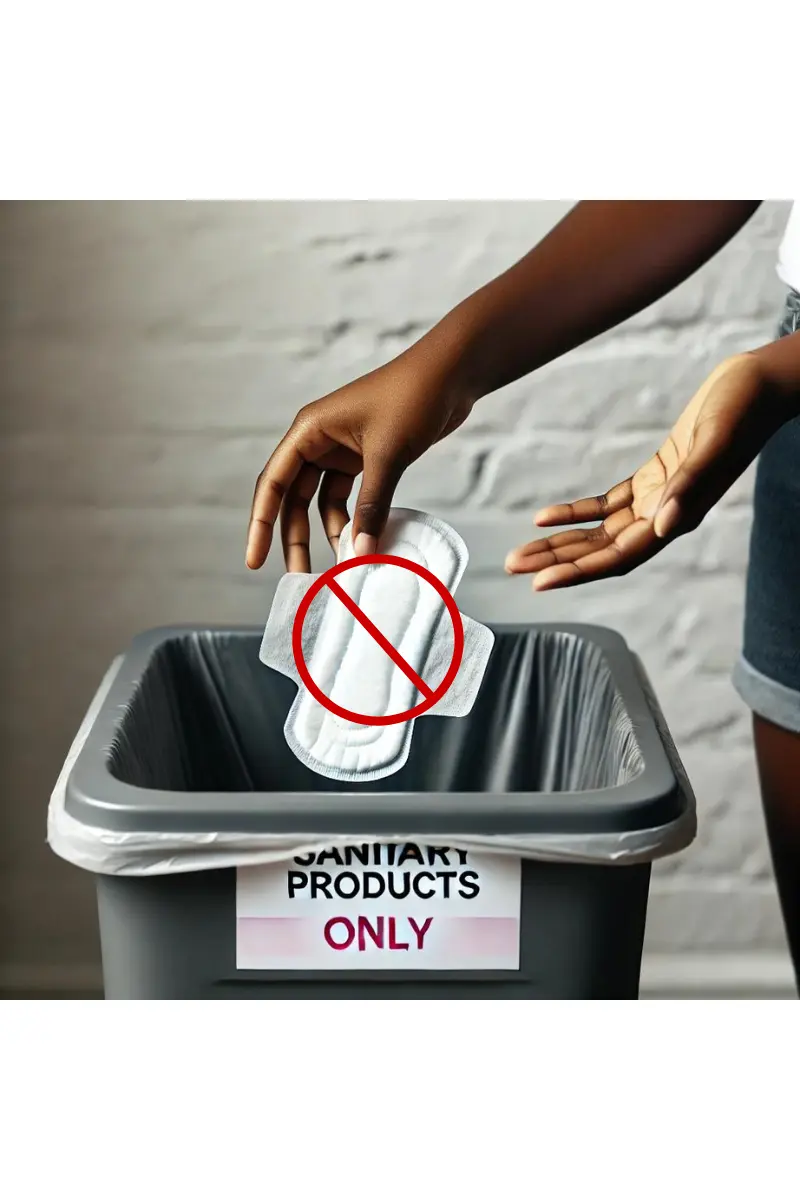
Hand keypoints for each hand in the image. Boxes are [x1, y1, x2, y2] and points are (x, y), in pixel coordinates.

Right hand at [246, 353, 473, 571]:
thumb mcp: (388, 455)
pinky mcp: (366, 458)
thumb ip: (371, 506)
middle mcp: (318, 440)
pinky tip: (362, 542)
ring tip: (340, 566)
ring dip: (329, 532)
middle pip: (294, 498)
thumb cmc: (414, 397)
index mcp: (309, 430)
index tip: (254, 560)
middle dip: (295, 537)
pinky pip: (350, 498)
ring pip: (323, 502)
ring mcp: (342, 450)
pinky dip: (355, 520)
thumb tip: (359, 553)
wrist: (452, 373)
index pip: (274, 483)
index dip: (260, 524)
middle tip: (300, 576)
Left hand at [505, 353, 785, 589]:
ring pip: (599, 532)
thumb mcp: (713, 445)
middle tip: (512, 566)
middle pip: (600, 551)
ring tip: (521, 553)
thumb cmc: (742, 411)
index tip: (540, 582)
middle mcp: (664, 516)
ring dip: (560, 543)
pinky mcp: (654, 475)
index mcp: (676, 517)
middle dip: (557, 561)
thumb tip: (662, 527)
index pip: (618, 558)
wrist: (760, 385)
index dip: (578, 572)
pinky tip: (544, 517)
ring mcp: (658, 497)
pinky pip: (608, 504)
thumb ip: (689, 487)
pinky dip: (577, 513)